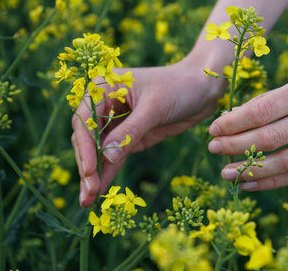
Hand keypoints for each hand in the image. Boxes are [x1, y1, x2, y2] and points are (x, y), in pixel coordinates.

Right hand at [73, 60, 224, 206]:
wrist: (202, 89)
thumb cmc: (178, 87)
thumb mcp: (155, 107)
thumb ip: (131, 131)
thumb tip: (107, 157)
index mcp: (104, 87)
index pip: (85, 119)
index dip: (86, 146)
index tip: (89, 169)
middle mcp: (104, 105)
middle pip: (87, 138)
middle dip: (88, 165)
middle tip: (89, 191)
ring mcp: (116, 123)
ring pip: (98, 151)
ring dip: (94, 175)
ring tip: (88, 201)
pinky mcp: (129, 137)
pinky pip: (114, 157)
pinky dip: (108, 173)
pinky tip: (100, 192)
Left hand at [208, 62, 287, 190]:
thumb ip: (276, 99)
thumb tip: (236, 117)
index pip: (265, 110)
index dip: (235, 122)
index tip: (214, 127)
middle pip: (273, 137)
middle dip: (237, 146)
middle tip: (213, 149)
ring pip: (287, 162)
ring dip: (253, 170)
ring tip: (228, 173)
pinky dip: (275, 181)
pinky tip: (252, 183)